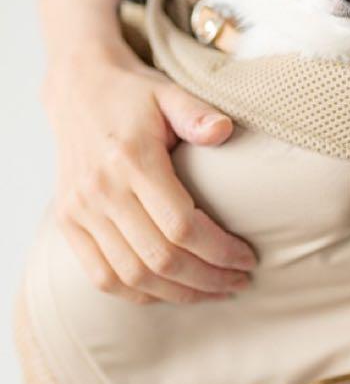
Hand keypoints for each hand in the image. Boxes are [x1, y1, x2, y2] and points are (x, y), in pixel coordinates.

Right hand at [44, 35, 257, 305]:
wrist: (79, 89)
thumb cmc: (134, 94)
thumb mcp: (169, 92)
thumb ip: (197, 113)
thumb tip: (225, 131)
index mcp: (132, 161)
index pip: (180, 225)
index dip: (218, 250)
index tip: (247, 256)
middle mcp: (102, 191)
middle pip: (158, 259)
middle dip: (206, 278)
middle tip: (240, 280)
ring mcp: (81, 211)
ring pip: (130, 276)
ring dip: (176, 293)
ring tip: (214, 290)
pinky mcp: (69, 223)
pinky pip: (101, 276)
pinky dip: (137, 293)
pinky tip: (171, 291)